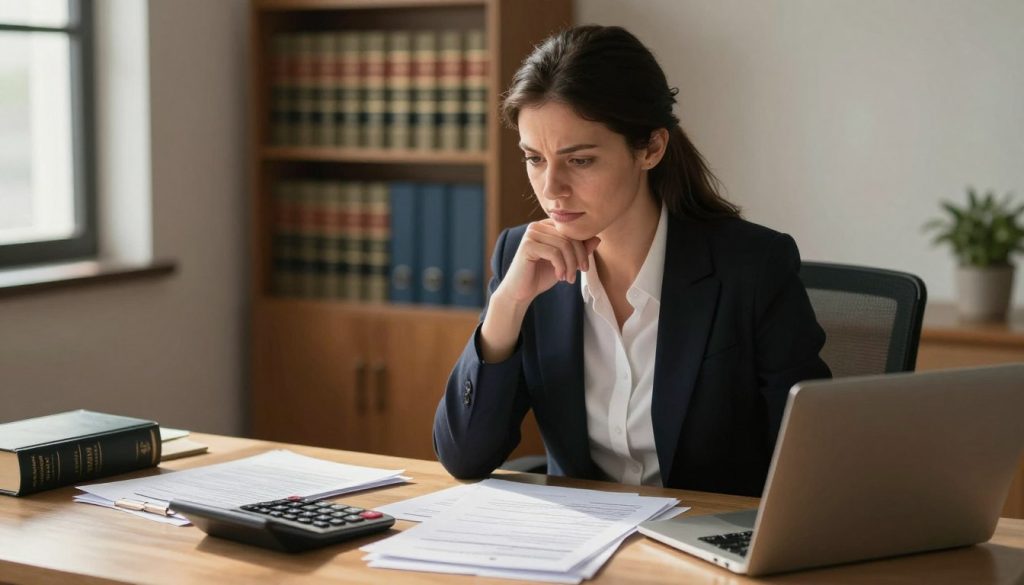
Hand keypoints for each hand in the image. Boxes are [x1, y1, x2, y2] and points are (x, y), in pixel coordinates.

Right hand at [479, 221, 599, 361]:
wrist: (521, 292)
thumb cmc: (541, 276)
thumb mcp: (565, 262)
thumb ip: (579, 250)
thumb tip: (598, 238)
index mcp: (547, 226)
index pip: (572, 231)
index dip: (583, 248)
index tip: (584, 267)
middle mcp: (537, 226)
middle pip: (570, 237)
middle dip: (579, 257)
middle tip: (579, 273)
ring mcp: (531, 234)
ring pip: (564, 245)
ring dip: (571, 264)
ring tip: (569, 278)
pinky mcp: (527, 245)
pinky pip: (554, 253)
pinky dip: (561, 267)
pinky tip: (559, 277)